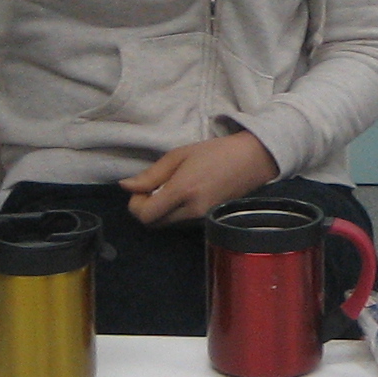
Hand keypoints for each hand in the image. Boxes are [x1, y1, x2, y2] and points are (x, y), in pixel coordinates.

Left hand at [120, 131, 279, 224]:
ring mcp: (201, 218)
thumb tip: (126, 186)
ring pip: (166, 224)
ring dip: (159, 211)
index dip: (136, 205)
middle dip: (146, 208)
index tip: (140, 189)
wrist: (251, 160)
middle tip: (151, 189)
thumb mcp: (179, 156)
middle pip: (153, 223)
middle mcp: (191, 210)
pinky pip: (181, 222)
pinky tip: (183, 195)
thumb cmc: (215, 152)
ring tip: (169, 189)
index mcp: (182, 191)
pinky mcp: (208, 220)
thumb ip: (151, 174)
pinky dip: (174, 212)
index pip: (146, 215)